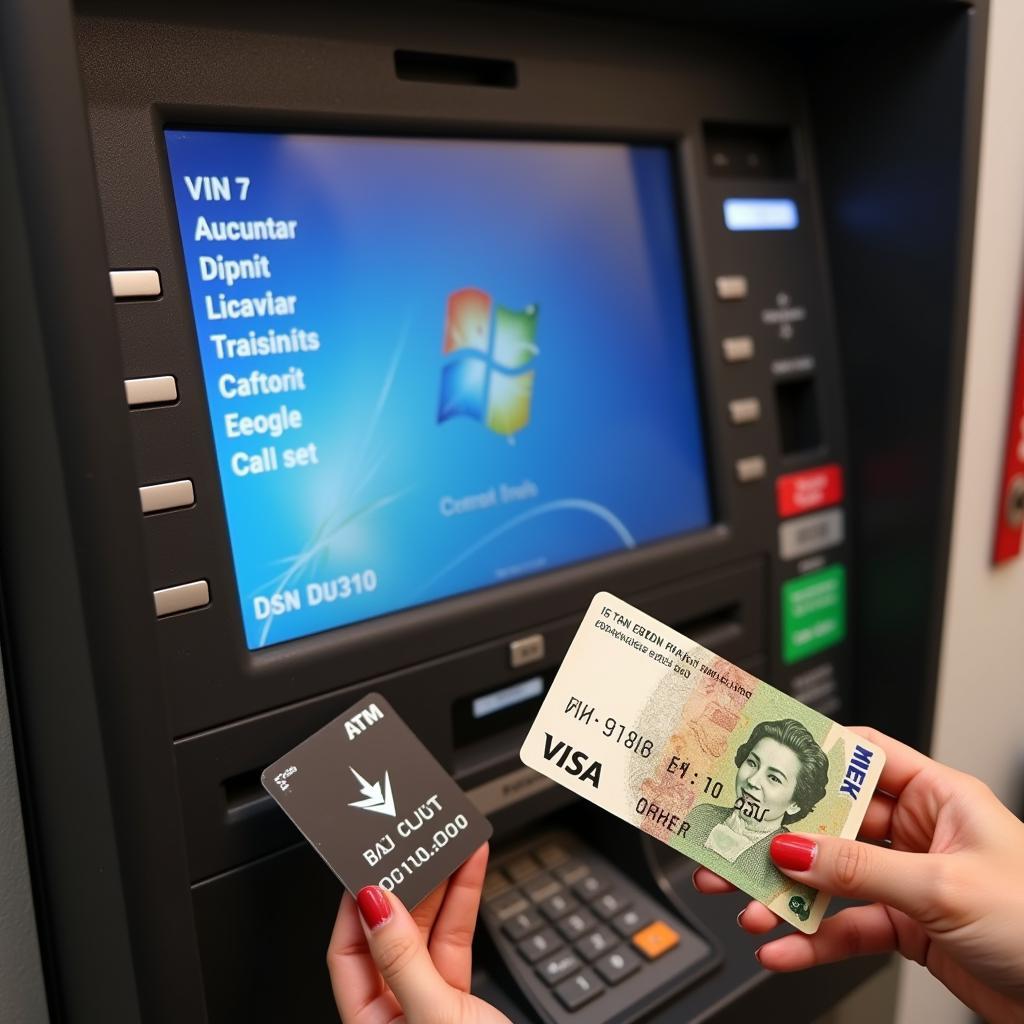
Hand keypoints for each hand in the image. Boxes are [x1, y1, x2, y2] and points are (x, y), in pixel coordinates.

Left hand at [328, 844, 511, 1023]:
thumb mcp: (433, 1016)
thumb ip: (403, 960)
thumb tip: (376, 906)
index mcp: (369, 1023)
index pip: (348, 951)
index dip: (358, 905)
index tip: (373, 864)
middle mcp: (393, 1009)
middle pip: (390, 934)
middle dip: (406, 885)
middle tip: (413, 845)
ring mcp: (426, 1001)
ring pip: (426, 930)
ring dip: (440, 884)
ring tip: (446, 844)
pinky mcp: (458, 997)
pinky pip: (454, 938)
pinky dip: (463, 902)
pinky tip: (469, 868)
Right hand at [693, 727, 1023, 1023]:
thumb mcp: (943, 886)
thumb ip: (861, 869)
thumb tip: (794, 850)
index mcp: (937, 796)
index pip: (863, 757)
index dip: (813, 755)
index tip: (764, 759)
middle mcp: (918, 833)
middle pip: (833, 824)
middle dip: (780, 840)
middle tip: (733, 845)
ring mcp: (909, 881)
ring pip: (832, 878)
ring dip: (787, 895)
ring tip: (748, 906)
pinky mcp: (907, 927)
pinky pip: (847, 926)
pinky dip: (813, 940)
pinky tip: (785, 948)